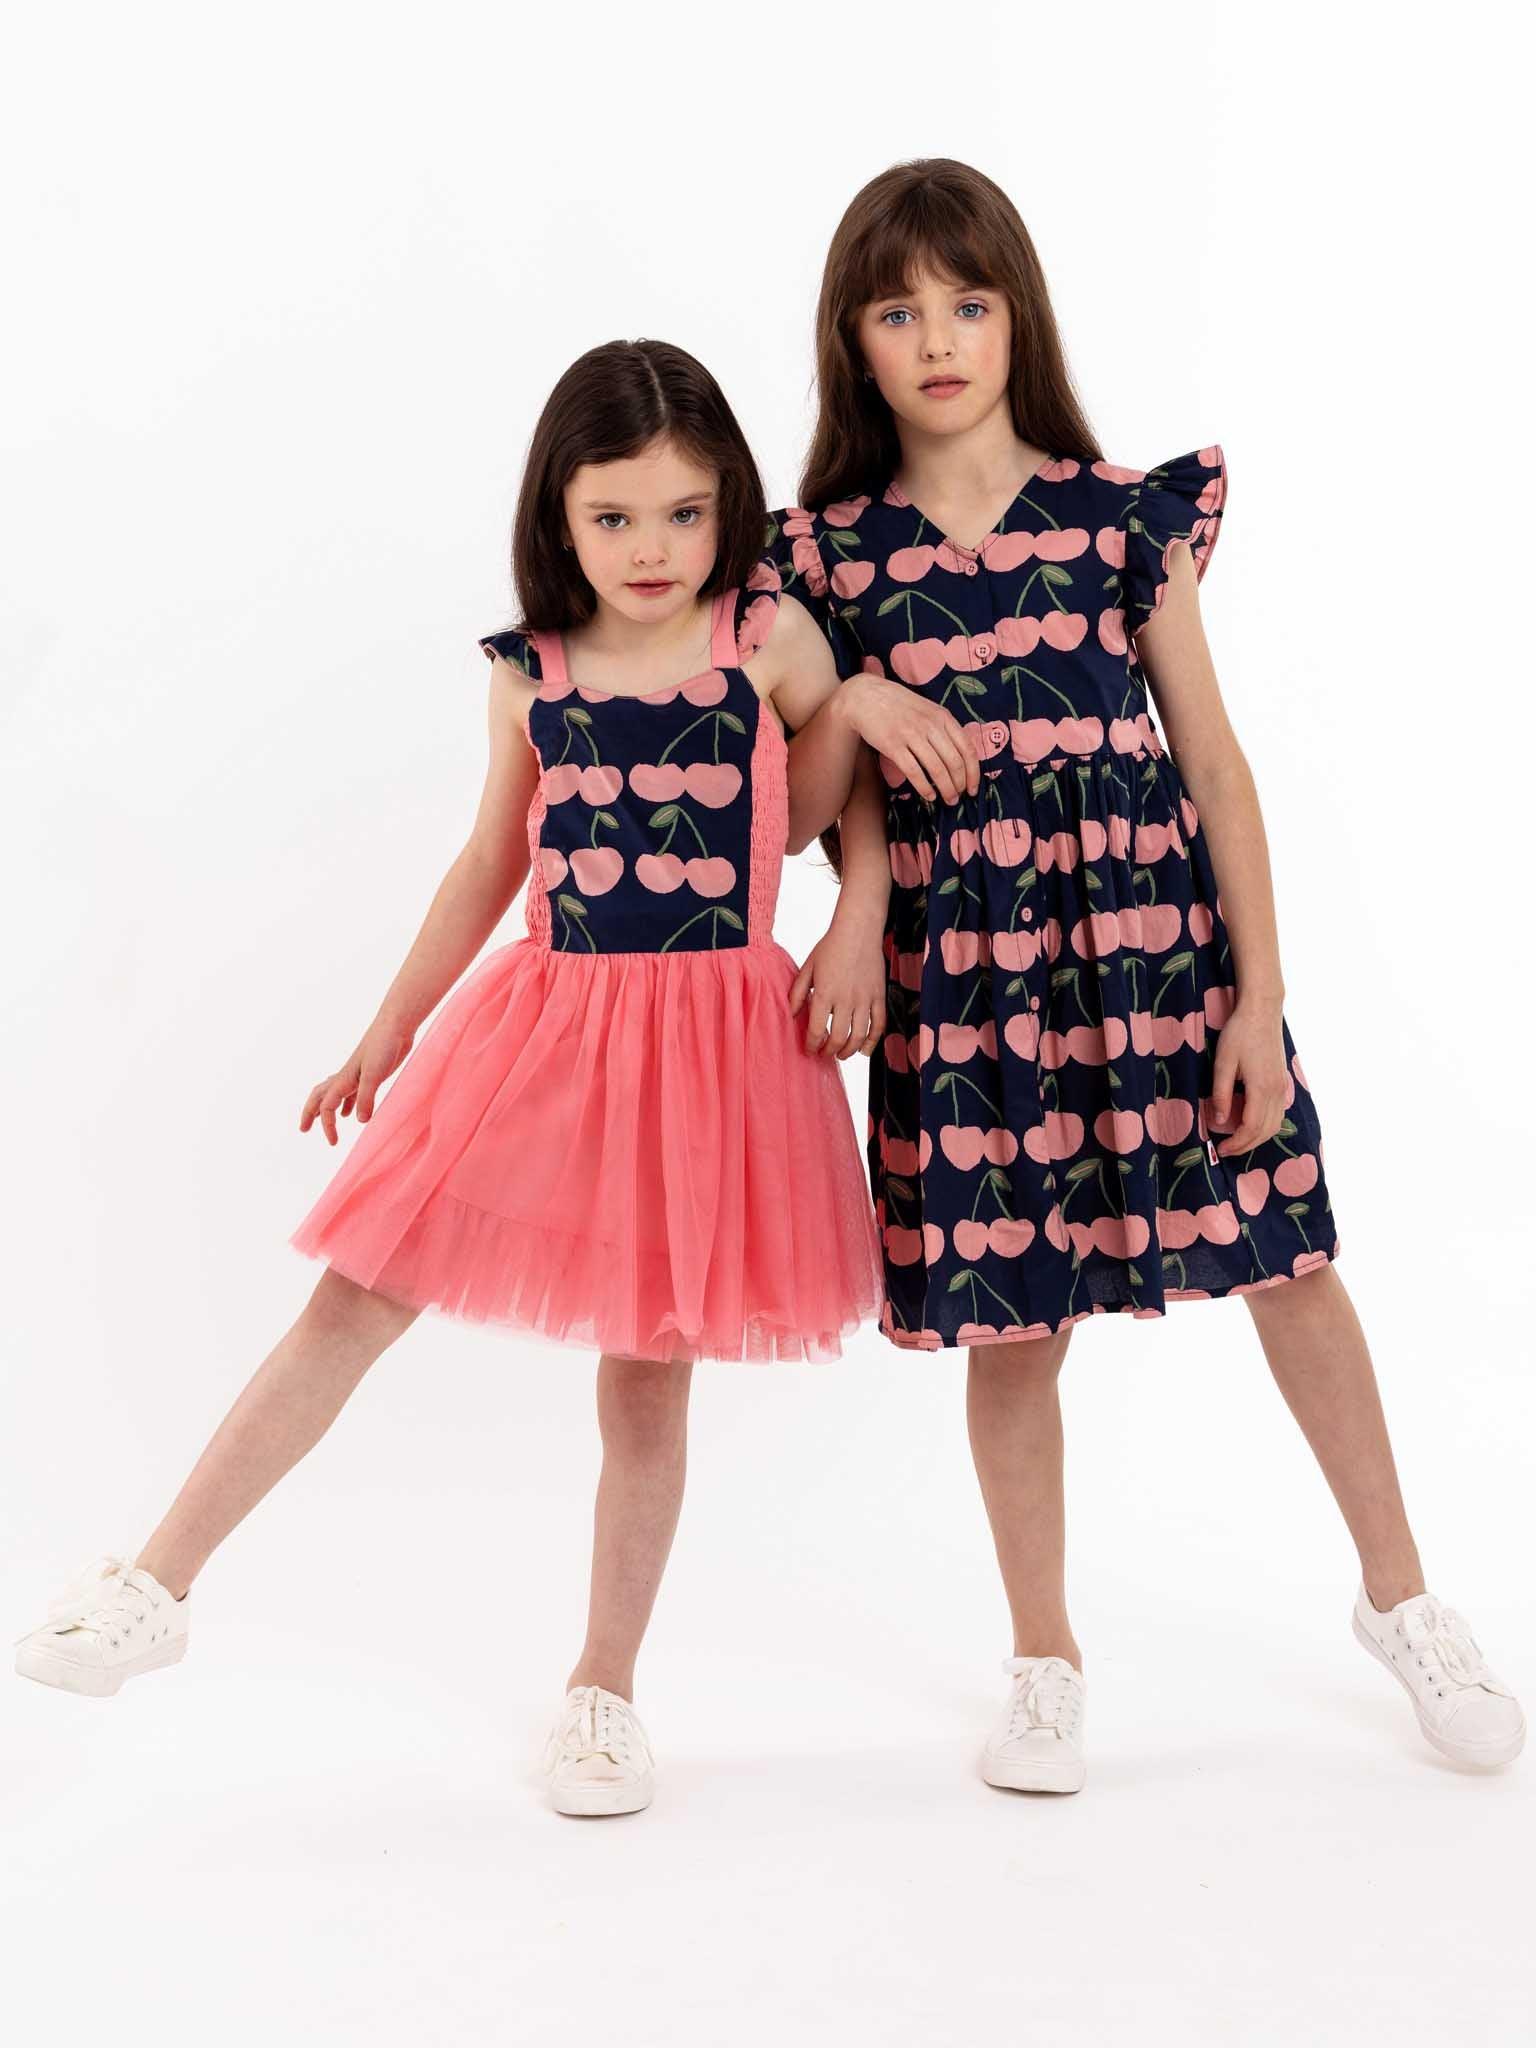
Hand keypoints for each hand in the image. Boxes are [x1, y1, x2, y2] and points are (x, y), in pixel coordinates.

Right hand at [300, 1013, 416, 1144]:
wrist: (396, 1025)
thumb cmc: (384, 1046)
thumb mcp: (375, 1074)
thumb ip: (366, 1097)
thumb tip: (360, 1121)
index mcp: (344, 1079)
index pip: (327, 1107)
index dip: (327, 1126)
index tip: (333, 1143)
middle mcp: (346, 1077)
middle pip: (319, 1097)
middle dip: (310, 1114)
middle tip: (303, 1130)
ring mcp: (356, 1075)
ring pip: (333, 1094)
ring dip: (325, 1109)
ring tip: (319, 1122)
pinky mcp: (369, 1073)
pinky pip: (350, 1093)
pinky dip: (345, 1104)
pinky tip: (348, 1113)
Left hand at [788, 914, 886, 1058]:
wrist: (858, 930)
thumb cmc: (830, 947)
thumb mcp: (807, 968)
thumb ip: (797, 993)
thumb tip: (791, 1016)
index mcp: (824, 993)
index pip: (817, 1030)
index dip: (812, 1045)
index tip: (809, 1049)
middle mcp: (845, 999)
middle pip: (839, 1038)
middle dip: (830, 1051)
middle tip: (825, 1054)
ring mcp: (865, 999)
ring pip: (859, 1036)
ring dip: (849, 1051)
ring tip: (842, 1054)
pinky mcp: (879, 996)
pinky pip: (879, 1025)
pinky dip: (872, 1041)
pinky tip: (864, 1049)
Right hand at [840, 674, 979, 804]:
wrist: (865, 697)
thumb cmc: (899, 705)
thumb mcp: (927, 709)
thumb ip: (944, 728)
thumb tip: (960, 756)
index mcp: (943, 716)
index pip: (967, 749)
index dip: (973, 773)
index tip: (973, 788)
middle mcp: (930, 725)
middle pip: (954, 762)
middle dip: (959, 785)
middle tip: (958, 798)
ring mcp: (911, 735)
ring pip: (937, 769)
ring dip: (946, 790)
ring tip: (947, 800)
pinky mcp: (893, 745)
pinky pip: (915, 772)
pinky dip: (925, 788)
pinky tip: (929, 796)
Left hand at [1208, 997, 1288, 1155]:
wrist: (1262, 1012)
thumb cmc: (1239, 1034)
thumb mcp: (1223, 1063)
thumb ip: (1221, 1094)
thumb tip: (1219, 1120)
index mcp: (1262, 1088)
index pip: (1251, 1128)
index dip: (1237, 1143)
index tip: (1221, 1149)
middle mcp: (1277, 1091)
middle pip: (1266, 1131)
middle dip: (1246, 1145)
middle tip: (1226, 1150)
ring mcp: (1282, 1087)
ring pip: (1275, 1124)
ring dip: (1257, 1138)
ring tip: (1236, 1141)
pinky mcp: (1282, 1082)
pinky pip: (1278, 1113)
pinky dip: (1265, 1125)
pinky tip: (1250, 1124)